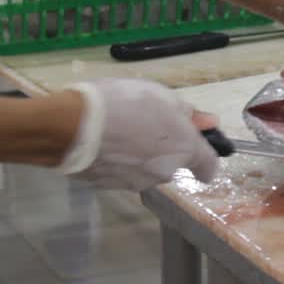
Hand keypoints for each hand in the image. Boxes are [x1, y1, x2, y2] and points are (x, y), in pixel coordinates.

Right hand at [57, 78, 220, 191]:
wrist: (73, 126)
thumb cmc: (125, 104)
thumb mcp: (162, 96)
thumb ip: (188, 113)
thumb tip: (209, 122)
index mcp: (184, 150)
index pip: (209, 166)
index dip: (205, 157)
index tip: (195, 145)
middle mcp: (165, 173)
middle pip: (173, 164)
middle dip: (164, 149)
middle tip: (145, 123)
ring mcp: (136, 183)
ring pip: (146, 169)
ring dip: (139, 155)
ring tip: (118, 130)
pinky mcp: (110, 187)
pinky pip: (121, 172)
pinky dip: (118, 161)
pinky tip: (103, 142)